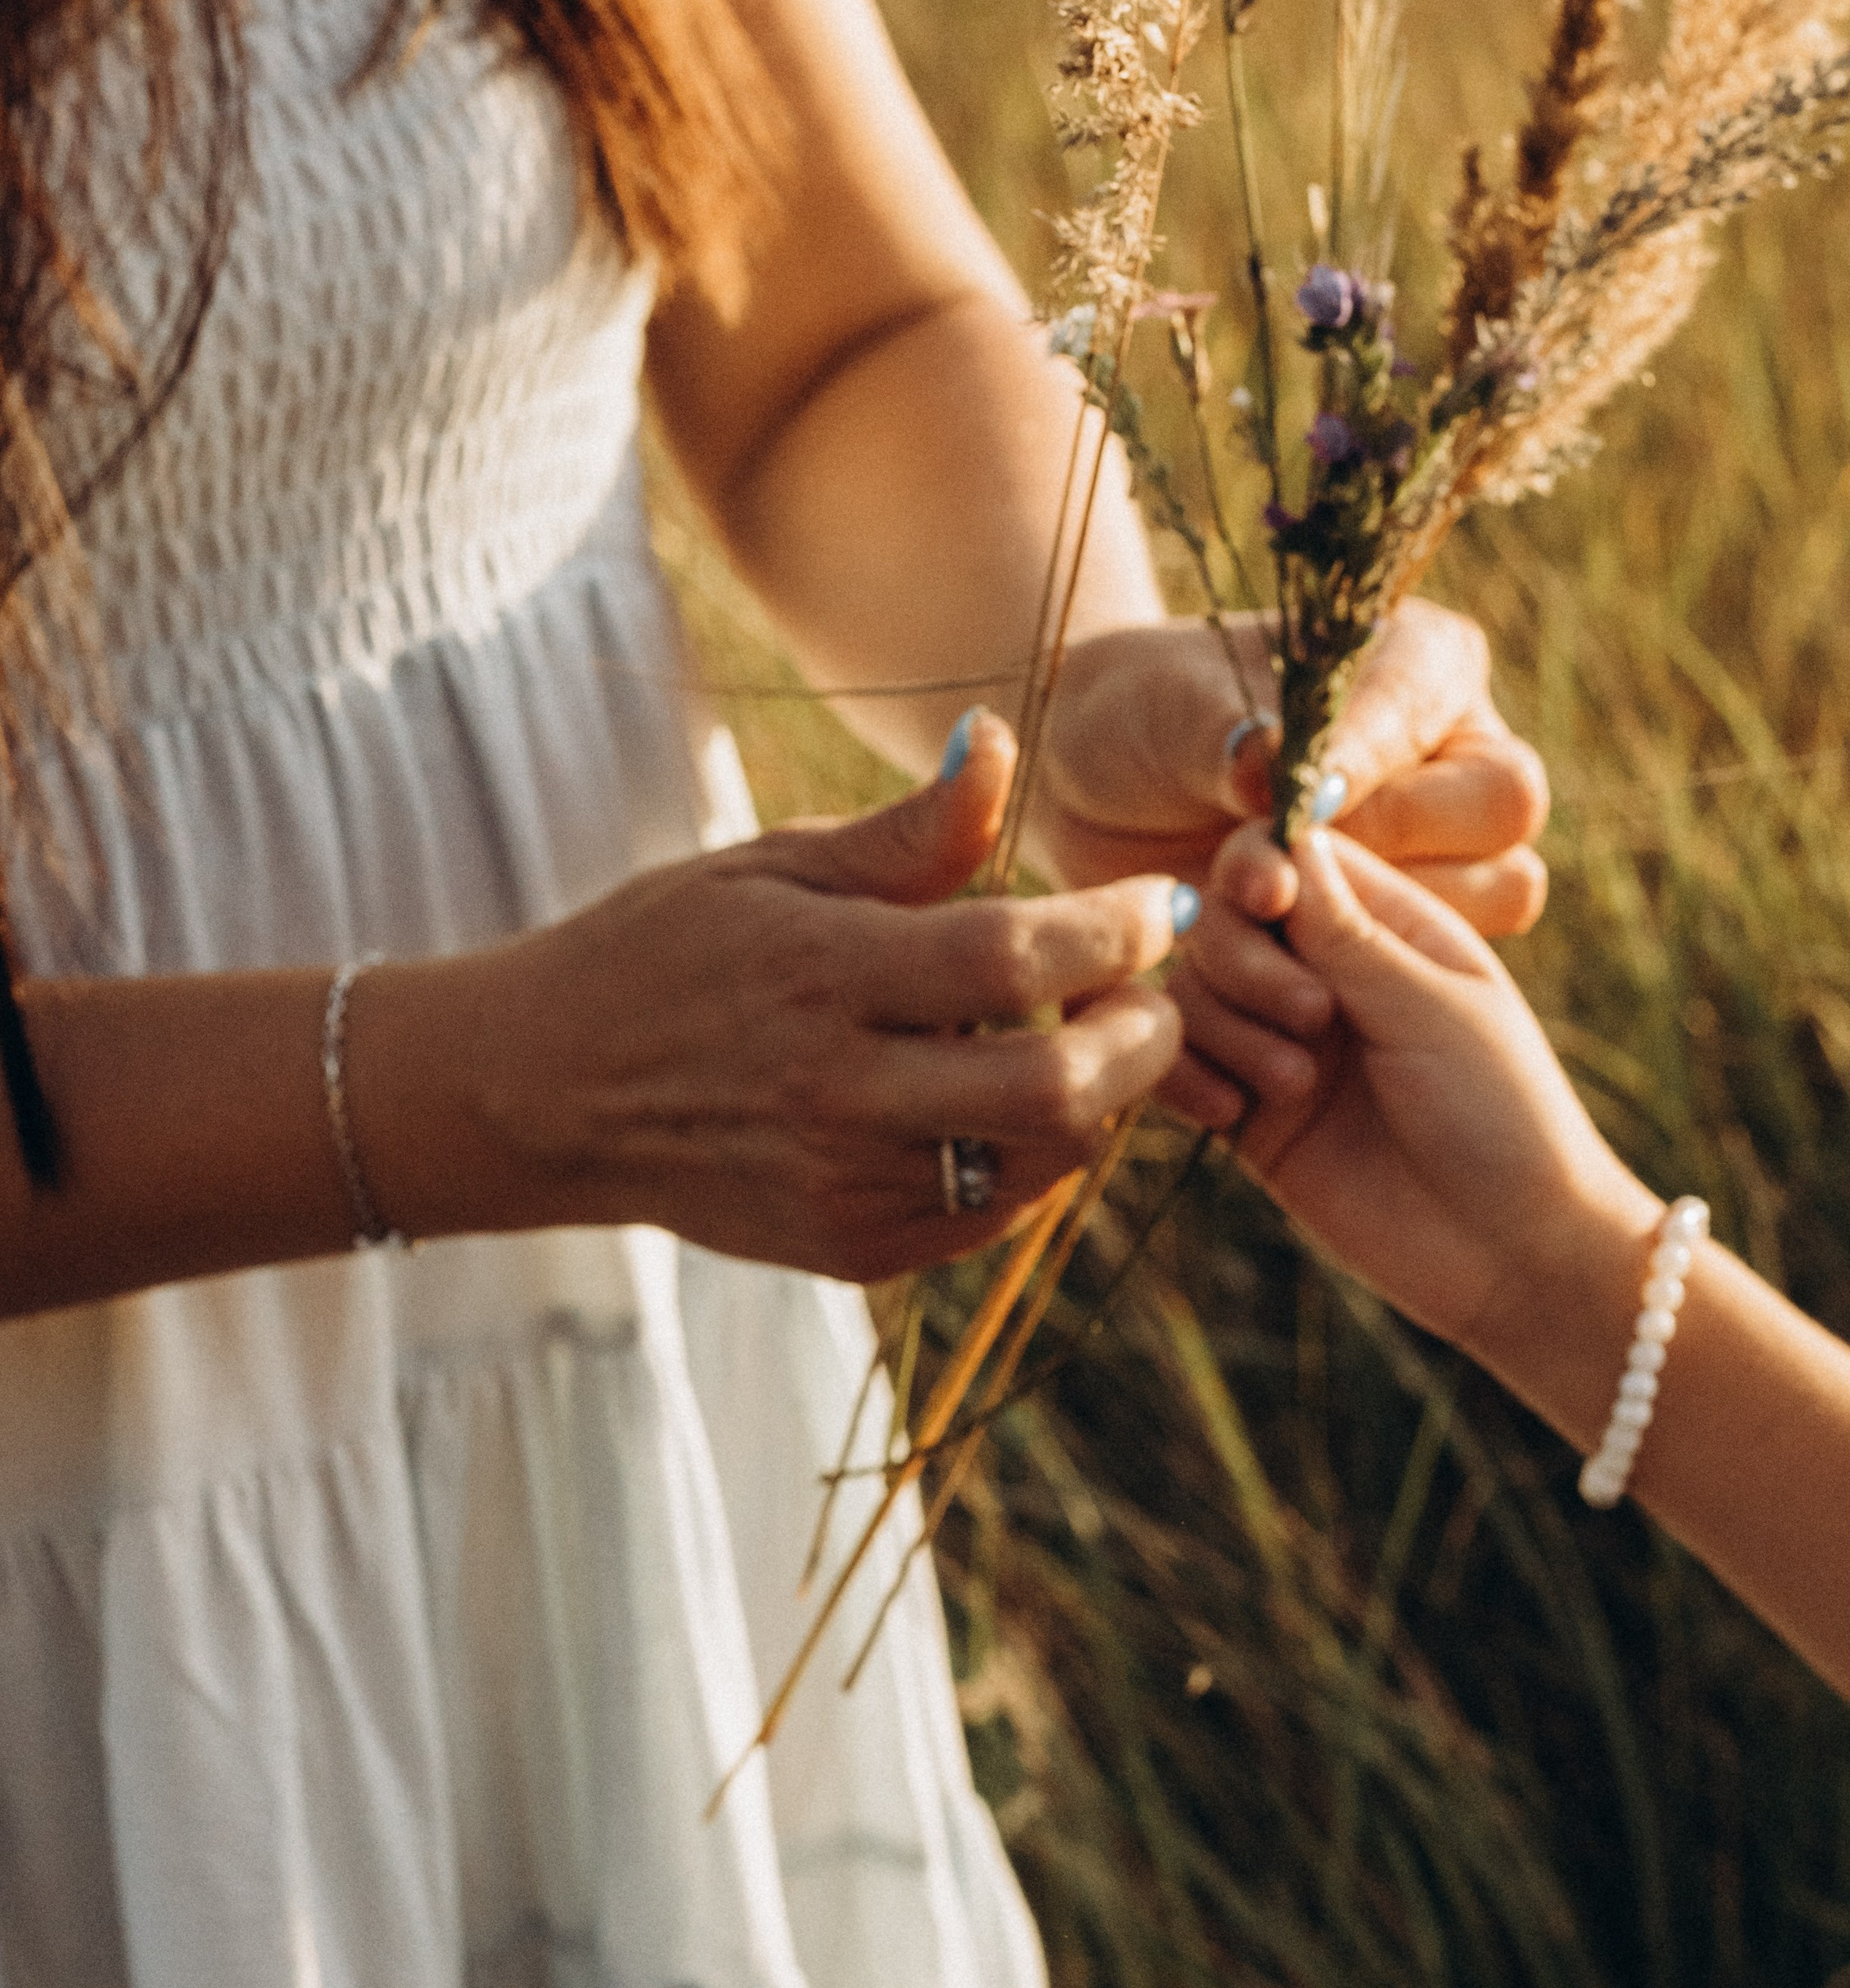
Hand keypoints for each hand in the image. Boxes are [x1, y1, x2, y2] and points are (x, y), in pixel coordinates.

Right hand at [369, 712, 1183, 1281]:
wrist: (550, 1093)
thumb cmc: (669, 952)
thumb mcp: (776, 865)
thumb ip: (910, 829)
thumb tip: (1000, 737)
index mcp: (820, 976)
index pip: (1015, 957)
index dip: (1115, 930)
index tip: (1160, 903)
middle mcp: (837, 1095)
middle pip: (1056, 1088)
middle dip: (1143, 1035)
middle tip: (1150, 988)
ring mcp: (846, 1188)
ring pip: (1041, 1161)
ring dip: (1094, 1098)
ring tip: (1075, 1034)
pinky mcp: (852, 1250)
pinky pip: (992, 1211)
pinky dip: (1030, 1153)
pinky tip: (1005, 1095)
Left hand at [1033, 598, 1548, 927]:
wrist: (1109, 789)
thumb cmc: (1151, 717)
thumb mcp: (1171, 713)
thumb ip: (1226, 739)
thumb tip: (1269, 772)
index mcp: (1424, 662)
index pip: (1435, 706)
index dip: (1373, 760)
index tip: (1301, 802)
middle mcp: (1461, 753)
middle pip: (1503, 815)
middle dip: (1383, 853)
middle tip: (1271, 868)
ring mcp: (1451, 847)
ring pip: (1488, 901)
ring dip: (1368, 922)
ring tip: (1253, 905)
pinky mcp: (1418, 927)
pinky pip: (1435, 969)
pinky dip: (1349, 973)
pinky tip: (1265, 959)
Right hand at [1169, 823, 1651, 1354]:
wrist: (1512, 1256)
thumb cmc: (1503, 1115)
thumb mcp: (1433, 1008)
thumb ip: (1349, 931)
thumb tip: (1288, 834)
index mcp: (1386, 927)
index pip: (1292, 857)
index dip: (1262, 866)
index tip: (1269, 901)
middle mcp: (1324, 974)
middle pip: (1225, 916)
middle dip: (1244, 956)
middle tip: (1312, 1018)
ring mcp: (1281, 1042)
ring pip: (1192, 989)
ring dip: (1226, 1025)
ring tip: (1296, 1084)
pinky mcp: (1250, 1115)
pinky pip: (1179, 1067)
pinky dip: (1183, 1076)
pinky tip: (1232, 1114)